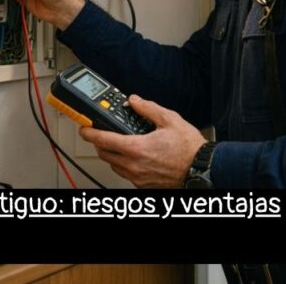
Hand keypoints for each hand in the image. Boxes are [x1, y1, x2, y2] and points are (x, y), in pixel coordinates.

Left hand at [78, 95, 207, 187]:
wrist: (201, 168)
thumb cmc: (189, 148)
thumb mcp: (169, 119)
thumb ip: (148, 108)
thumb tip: (135, 101)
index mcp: (136, 147)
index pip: (103, 140)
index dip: (89, 132)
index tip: (84, 128)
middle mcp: (133, 165)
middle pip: (104, 154)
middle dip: (100, 143)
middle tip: (102, 133)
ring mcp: (137, 177)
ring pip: (113, 166)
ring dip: (112, 155)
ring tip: (120, 144)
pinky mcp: (143, 185)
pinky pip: (126, 175)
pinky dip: (124, 165)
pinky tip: (135, 157)